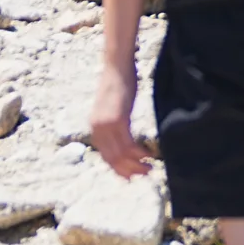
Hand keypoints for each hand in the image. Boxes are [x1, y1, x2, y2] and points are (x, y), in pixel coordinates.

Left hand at [90, 62, 153, 177]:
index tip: (130, 177)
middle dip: (128, 170)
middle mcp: (97, 129)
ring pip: (121, 155)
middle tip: (144, 174)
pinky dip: (138, 153)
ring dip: (136, 164)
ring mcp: (106, 126)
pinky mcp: (118, 120)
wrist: (117, 68)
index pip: (105, 156)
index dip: (118, 169)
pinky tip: (148, 154)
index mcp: (94, 128)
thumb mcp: (113, 109)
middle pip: (112, 159)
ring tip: (149, 168)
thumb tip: (124, 139)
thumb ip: (115, 125)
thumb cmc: (118, 85)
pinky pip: (128, 144)